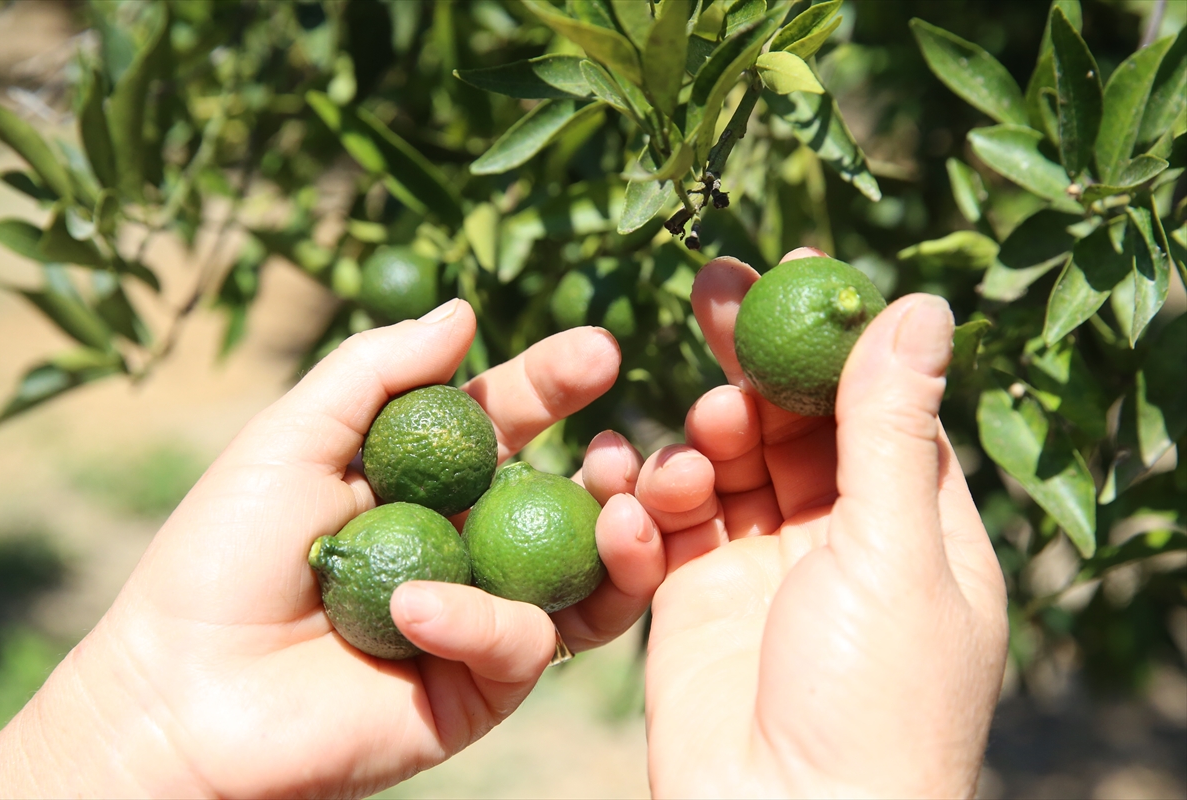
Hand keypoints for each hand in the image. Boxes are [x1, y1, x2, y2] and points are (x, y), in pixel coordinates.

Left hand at [0, 299, 664, 798]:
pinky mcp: (477, 689)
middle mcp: (469, 544)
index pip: (513, 422)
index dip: (555, 384)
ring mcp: (480, 618)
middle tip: (623, 447)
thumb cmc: (222, 555)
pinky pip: (521, 646)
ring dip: (617, 543)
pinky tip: (413, 609)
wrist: (181, 692)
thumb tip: (464, 311)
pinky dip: (482, 621)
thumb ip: (375, 372)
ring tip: (618, 510)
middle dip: (614, 470)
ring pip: (586, 580)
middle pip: (568, 499)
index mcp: (430, 480)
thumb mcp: (293, 439)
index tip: (600, 350)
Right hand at [634, 252, 1007, 796]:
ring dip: (694, 440)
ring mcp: (758, 569)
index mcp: (910, 525)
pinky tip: (633, 507)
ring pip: (718, 466)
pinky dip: (645, 509)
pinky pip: (663, 529)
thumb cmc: (871, 700)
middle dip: (747, 361)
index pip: (872, 403)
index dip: (831, 336)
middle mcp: (835, 539)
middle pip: (786, 422)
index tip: (793, 265)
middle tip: (709, 288)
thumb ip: (891, 426)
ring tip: (686, 453)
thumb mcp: (893, 550)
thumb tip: (919, 304)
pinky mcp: (690, 602)